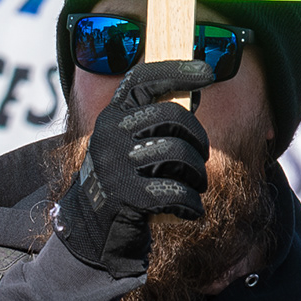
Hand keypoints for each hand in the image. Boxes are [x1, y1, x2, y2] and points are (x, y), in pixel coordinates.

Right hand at [50, 60, 213, 277]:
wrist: (92, 229)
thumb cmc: (124, 182)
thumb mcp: (128, 145)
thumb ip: (151, 122)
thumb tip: (192, 96)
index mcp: (112, 116)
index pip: (143, 78)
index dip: (177, 70)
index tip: (208, 72)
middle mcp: (110, 134)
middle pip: (172, 116)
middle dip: (199, 138)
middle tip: (201, 155)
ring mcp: (116, 164)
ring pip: (179, 154)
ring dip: (198, 175)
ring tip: (197, 186)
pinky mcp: (127, 195)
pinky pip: (177, 192)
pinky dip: (192, 204)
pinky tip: (191, 210)